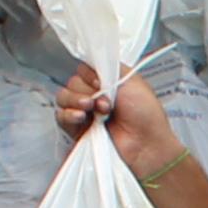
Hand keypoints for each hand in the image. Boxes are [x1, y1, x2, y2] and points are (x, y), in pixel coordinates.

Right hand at [53, 61, 181, 179]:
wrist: (146, 143)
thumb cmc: (145, 114)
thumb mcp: (131, 80)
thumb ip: (108, 67)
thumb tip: (90, 63)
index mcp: (107, 82)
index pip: (84, 69)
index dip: (89, 73)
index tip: (99, 81)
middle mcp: (94, 95)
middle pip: (72, 82)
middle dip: (86, 89)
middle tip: (106, 102)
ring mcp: (85, 113)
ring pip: (64, 97)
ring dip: (75, 99)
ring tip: (92, 108)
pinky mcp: (78, 130)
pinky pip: (61, 117)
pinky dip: (68, 114)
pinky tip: (80, 116)